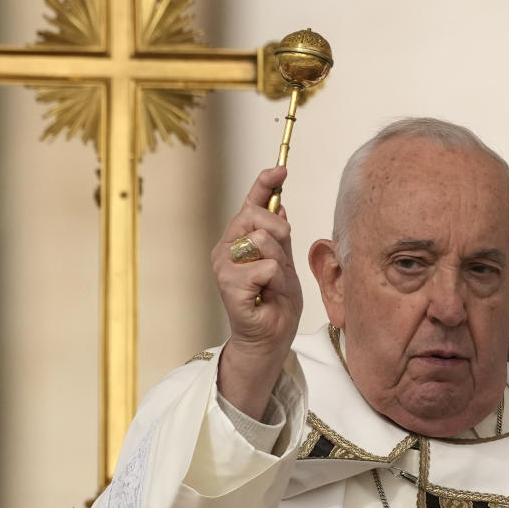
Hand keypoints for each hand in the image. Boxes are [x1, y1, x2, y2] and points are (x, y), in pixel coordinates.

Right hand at [210, 166, 303, 418]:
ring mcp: (224, 266)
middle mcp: (226, 248)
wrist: (270, 338)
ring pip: (262, 240)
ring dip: (279, 264)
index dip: (264, 183)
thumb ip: (279, 235)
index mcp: (239, 240)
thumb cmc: (276, 302)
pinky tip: (266, 296)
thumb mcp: (284, 261)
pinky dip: (276, 282)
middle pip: (255, 215)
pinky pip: (265, 267)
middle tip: (282, 259)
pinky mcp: (229, 285)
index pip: (250, 203)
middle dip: (279, 231)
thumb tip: (280, 202)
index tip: (280, 169)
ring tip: (273, 283)